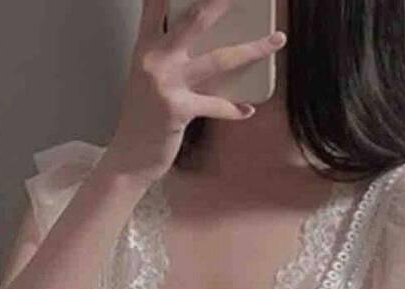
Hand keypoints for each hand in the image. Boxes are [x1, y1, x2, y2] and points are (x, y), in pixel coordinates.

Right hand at [100, 0, 286, 184]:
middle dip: (221, 2)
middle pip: (195, 19)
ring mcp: (166, 84)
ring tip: (276, 40)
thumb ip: (167, 52)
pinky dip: (234, 108)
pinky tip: (247, 109)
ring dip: (253, 49)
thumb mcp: (147, 76)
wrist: (129, 156)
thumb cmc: (143, 115)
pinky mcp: (178, 111)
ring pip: (219, 59)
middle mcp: (155, 58)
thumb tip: (206, 40)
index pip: (156, 3)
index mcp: (146, 45)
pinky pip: (216, 105)